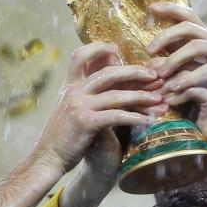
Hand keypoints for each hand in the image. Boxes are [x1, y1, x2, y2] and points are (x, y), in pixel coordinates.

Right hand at [32, 42, 165, 176]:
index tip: (116, 48)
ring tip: (159, 99)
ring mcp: (79, 106)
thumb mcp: (72, 108)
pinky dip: (135, 117)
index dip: (98, 48)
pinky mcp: (86, 122)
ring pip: (116, 95)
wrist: (48, 158)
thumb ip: (86, 94)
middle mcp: (73, 91)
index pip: (80, 56)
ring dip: (141, 97)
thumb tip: (105, 81)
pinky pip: (116, 116)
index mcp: (69, 86)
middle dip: (134, 72)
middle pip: (108, 72)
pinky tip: (148, 120)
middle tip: (154, 75)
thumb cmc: (65, 135)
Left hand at [144, 54, 206, 146]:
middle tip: (148, 81)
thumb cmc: (198, 111)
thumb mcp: (184, 90)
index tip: (147, 69)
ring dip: (168, 84)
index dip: (162, 55)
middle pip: (184, 58)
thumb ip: (173, 76)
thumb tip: (150, 65)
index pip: (184, 48)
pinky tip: (169, 103)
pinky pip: (192, 91)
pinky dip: (178, 96)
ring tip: (157, 94)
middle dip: (162, 69)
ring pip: (187, 73)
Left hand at [146, 3, 206, 115]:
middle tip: (148, 50)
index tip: (150, 8)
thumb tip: (157, 56)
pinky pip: (206, 70)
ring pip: (194, 47)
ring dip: (174, 59)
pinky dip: (189, 79)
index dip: (170, 8)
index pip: (189, 14)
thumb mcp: (204, 67)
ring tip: (159, 73)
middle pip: (188, 27)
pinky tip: (176, 88)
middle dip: (165, 36)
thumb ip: (187, 59)